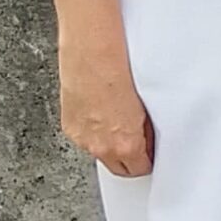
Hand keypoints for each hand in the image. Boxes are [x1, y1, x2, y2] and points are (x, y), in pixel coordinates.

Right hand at [60, 46, 154, 175]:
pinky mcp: (68, 124)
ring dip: (110, 143)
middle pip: (119, 167)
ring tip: (120, 118)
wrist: (93, 51)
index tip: (152, 152)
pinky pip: (85, 136)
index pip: (139, 170)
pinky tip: (103, 110)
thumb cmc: (122, 70)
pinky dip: (94, 129)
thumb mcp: (149, 104)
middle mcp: (100, 146)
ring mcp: (81, 137)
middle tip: (140, 142)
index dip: (148, 160)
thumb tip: (150, 134)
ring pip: (100, 152)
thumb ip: (147, 128)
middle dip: (130, 159)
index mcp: (125, 144)